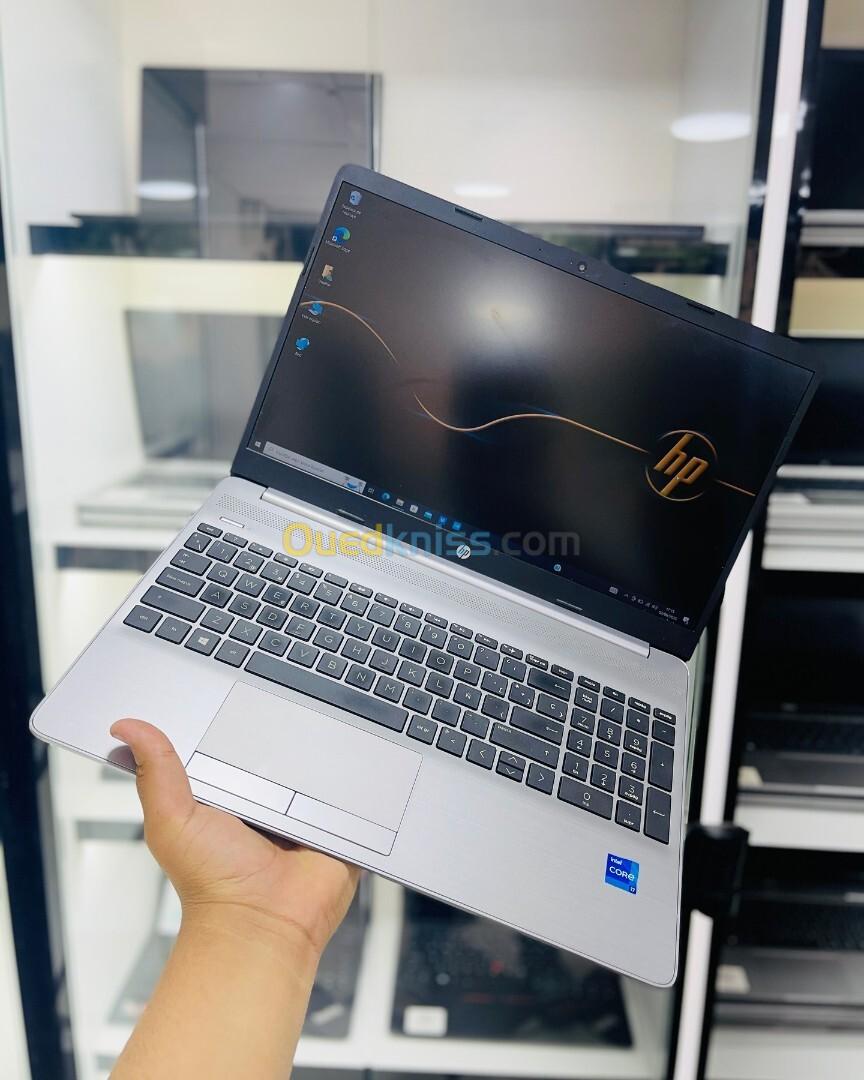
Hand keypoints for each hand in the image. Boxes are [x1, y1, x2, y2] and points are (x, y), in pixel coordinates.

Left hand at [110, 719, 359, 958]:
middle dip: (292, 730)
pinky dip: (359, 784)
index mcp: (233, 791)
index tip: (248, 687)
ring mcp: (310, 814)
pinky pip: (359, 797)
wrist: (262, 928)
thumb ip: (156, 772)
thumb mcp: (173, 820)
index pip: (239, 741)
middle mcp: (272, 800)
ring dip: (329, 755)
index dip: (241, 716)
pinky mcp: (343, 829)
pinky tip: (358, 766)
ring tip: (329, 737)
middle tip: (294, 707)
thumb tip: (126, 727)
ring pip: (326, 768)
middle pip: (288, 750)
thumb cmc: (213, 884)